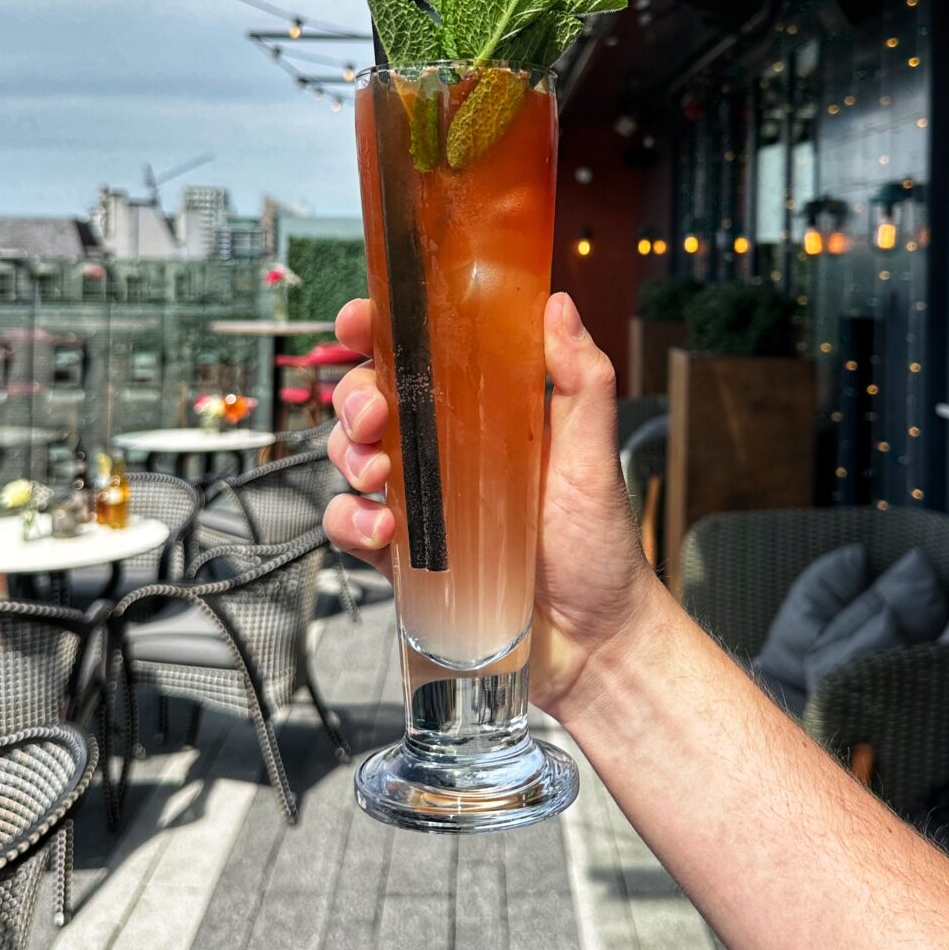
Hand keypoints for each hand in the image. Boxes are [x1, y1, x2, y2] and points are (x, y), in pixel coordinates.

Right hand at [323, 293, 666, 719]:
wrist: (594, 642)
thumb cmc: (600, 547)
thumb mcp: (593, 455)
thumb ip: (582, 381)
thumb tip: (559, 307)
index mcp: (485, 415)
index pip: (419, 356)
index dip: (377, 332)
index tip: (358, 323)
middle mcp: (445, 452)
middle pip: (370, 402)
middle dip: (355, 398)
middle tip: (374, 417)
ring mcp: (421, 503)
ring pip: (350, 459)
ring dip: (348, 457)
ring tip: (378, 475)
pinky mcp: (405, 556)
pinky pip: (351, 526)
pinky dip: (351, 521)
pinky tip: (382, 530)